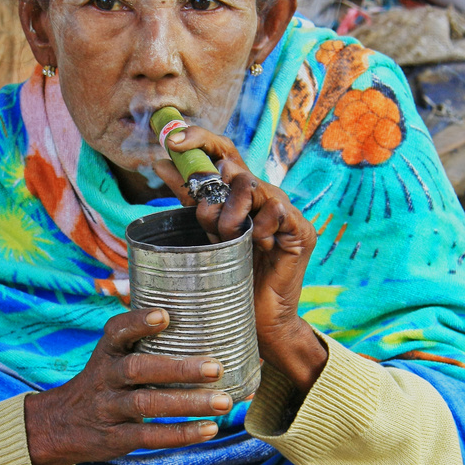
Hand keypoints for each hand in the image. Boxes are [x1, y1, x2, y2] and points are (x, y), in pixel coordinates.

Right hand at [24, 308, 232, 464]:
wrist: (60, 426)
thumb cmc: (104, 384)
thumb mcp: (111, 358)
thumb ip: (143, 343)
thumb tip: (205, 327)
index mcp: (107, 353)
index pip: (116, 331)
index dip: (138, 322)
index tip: (164, 315)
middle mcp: (106, 378)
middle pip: (138, 369)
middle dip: (179, 369)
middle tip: (216, 368)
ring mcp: (110, 409)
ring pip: (147, 404)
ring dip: (188, 403)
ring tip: (223, 402)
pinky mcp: (117, 438)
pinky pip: (149, 436)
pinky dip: (181, 434)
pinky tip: (209, 429)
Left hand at [153, 127, 326, 391]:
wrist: (256, 325)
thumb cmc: (230, 284)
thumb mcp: (203, 236)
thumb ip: (189, 200)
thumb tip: (162, 163)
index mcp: (242, 197)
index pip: (224, 154)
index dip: (201, 139)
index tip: (172, 140)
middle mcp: (266, 199)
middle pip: (238, 167)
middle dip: (217, 190)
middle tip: (209, 221)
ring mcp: (286, 215)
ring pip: (257, 187)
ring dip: (234, 212)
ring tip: (229, 238)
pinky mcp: (302, 233)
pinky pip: (278, 212)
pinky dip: (260, 226)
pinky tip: (254, 244)